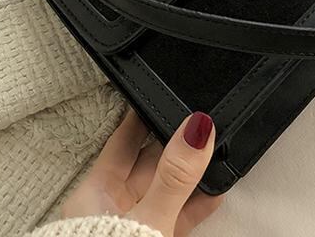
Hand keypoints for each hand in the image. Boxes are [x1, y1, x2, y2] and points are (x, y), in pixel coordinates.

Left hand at [58, 108, 221, 231]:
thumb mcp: (149, 219)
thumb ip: (174, 176)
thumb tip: (197, 128)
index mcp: (95, 190)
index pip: (123, 138)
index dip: (145, 113)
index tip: (168, 91)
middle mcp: (111, 206)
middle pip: (148, 162)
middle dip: (176, 144)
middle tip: (204, 122)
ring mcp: (132, 228)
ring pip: (166, 191)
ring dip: (192, 176)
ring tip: (218, 154)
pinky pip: (176, 217)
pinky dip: (195, 205)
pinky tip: (215, 194)